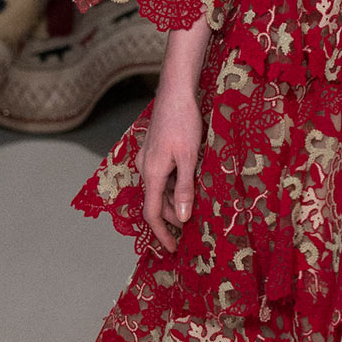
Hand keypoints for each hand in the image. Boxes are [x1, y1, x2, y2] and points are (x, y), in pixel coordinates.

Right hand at [137, 87, 203, 252]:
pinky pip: (163, 176)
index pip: (151, 213)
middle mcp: (145, 168)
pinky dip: (175, 186)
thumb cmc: (184, 122)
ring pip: (160, 189)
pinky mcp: (155, 151)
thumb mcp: (189, 158)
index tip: (173, 248)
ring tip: (197, 208)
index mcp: (152, 173)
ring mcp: (148, 159)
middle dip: (172, 218)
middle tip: (194, 229)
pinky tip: (191, 184)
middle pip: (156, 202)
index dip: (162, 233)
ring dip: (175, 201)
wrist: (175, 92)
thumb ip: (185, 188)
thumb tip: (182, 217)